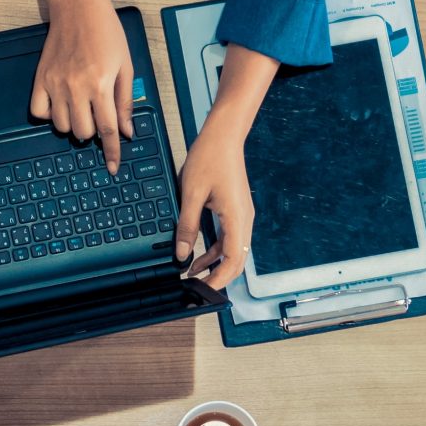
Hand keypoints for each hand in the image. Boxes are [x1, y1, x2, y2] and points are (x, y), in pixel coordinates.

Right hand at [31, 0, 133, 171]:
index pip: (107, 129)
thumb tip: (126, 132)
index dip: (111, 151)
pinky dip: (50, 116)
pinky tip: (60, 105)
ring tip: (80, 107)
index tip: (112, 167)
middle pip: (83, 131)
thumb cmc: (107, 32)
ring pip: (62, 126)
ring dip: (73, 124)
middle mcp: (77, 88)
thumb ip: (125, 101)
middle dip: (93, 131)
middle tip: (97, 115)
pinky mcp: (40, 79)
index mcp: (102, 85)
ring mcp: (55, 84)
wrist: (78, 6)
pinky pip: (39, 113)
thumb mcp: (125, 65)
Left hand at [174, 126, 254, 290]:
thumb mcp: (191, 194)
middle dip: (218, 278)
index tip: (202, 291)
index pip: (232, 261)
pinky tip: (198, 256)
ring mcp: (242, 215)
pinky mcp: (236, 210)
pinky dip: (215, 251)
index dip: (218, 280)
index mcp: (236, 218)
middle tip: (197, 290)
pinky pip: (228, 238)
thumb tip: (182, 254)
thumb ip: (187, 226)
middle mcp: (244, 220)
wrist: (224, 134)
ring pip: (232, 251)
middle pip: (236, 261)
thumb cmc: (210, 157)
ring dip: (214, 265)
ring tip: (192, 275)